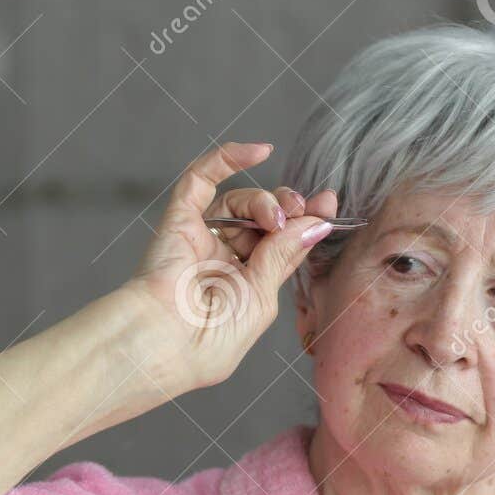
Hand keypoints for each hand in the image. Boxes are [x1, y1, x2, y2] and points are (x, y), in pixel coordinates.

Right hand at [119, 141, 341, 394]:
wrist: (166, 343)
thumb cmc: (210, 339)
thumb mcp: (261, 296)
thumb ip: (284, 255)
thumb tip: (315, 223)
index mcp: (244, 284)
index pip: (280, 243)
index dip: (305, 221)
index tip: (328, 205)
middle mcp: (222, 259)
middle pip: (262, 218)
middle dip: (288, 208)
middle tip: (301, 209)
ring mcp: (200, 239)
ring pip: (238, 201)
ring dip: (265, 201)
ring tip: (274, 217)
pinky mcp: (178, 220)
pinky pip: (200, 179)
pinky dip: (228, 159)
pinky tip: (259, 151)